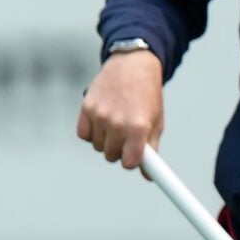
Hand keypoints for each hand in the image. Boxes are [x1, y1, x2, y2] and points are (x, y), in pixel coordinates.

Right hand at [77, 49, 164, 169]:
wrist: (132, 64)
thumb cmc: (146, 94)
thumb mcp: (155, 121)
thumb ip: (151, 149)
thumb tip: (148, 175)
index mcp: (138, 127)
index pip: (129, 163)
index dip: (132, 161)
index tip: (134, 156)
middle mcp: (117, 123)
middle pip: (112, 157)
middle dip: (119, 150)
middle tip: (126, 135)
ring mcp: (100, 115)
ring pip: (98, 147)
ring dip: (106, 140)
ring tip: (115, 122)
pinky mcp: (86, 108)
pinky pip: (84, 135)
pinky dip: (91, 132)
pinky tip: (101, 119)